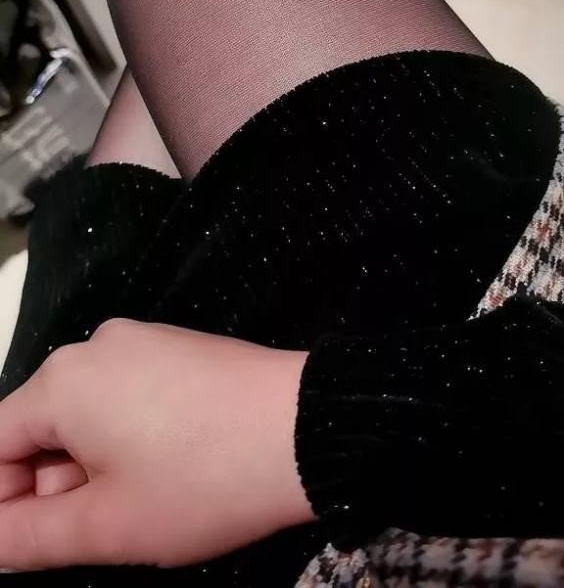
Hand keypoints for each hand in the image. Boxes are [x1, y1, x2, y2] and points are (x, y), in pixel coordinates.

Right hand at [0, 320, 311, 569]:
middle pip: (40, 425)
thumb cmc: (204, 481)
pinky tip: (168, 471)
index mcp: (63, 381)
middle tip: (96, 534)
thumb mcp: (107, 526)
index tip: (31, 545)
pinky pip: (127, 394)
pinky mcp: (179, 348)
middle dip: (50, 487)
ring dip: (90, 467)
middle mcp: (96, 347)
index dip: (4, 502)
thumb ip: (27, 537)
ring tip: (139, 508)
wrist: (308, 430)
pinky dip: (127, 438)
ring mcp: (143, 341)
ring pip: (86, 413)